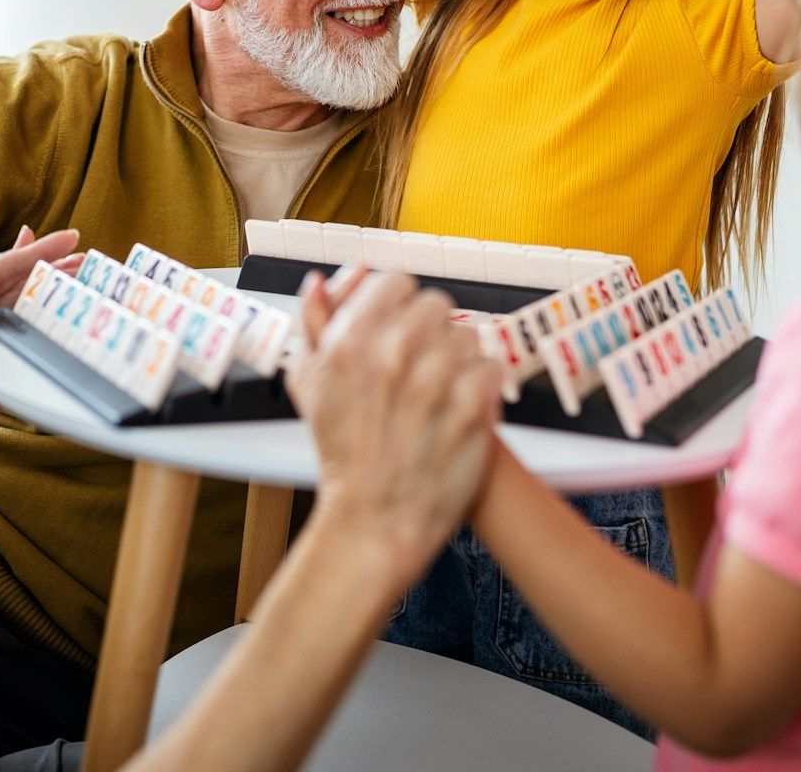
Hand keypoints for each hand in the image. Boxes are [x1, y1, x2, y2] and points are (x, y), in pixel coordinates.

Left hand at [0, 227, 80, 467]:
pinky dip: (43, 292)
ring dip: (51, 274)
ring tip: (81, 264)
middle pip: (16, 273)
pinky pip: (24, 307)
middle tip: (82, 249)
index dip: (37, 251)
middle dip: (50, 259)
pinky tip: (52, 279)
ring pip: (24, 288)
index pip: (2, 267)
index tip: (69, 239)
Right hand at [289, 268, 501, 578]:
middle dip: (431, 332)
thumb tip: (321, 281)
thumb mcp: (310, 383)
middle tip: (420, 366)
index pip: (397, 282)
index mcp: (351, 339)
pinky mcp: (471, 404)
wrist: (375, 519)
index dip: (399, 306)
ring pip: (467, 335)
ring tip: (439, 394)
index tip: (399, 331)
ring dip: (458, 359)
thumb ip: (314, 324)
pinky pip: (490, 367)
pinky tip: (460, 409)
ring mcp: (435, 377)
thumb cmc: (342, 454)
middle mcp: (392, 351)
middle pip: (436, 304)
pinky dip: (481, 386)